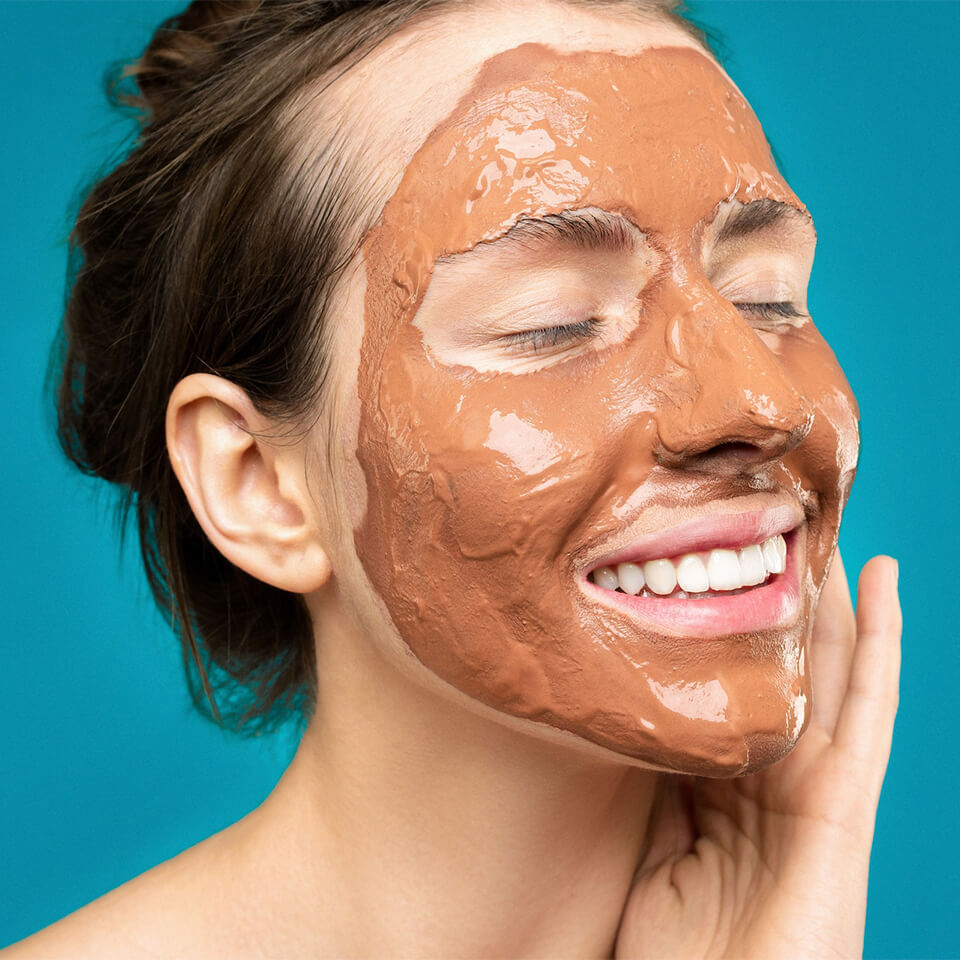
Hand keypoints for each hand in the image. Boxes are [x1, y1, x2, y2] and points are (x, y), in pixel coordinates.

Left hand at [615, 551, 901, 959]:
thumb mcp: (651, 852)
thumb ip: (657, 787)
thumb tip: (635, 723)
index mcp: (726, 787)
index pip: (731, 684)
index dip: (727, 624)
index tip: (712, 558)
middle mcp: (774, 776)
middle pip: (780, 666)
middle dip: (778, 596)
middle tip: (772, 516)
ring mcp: (815, 788)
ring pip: (824, 668)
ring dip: (827, 595)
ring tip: (822, 521)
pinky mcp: (846, 807)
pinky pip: (869, 710)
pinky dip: (881, 641)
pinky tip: (882, 580)